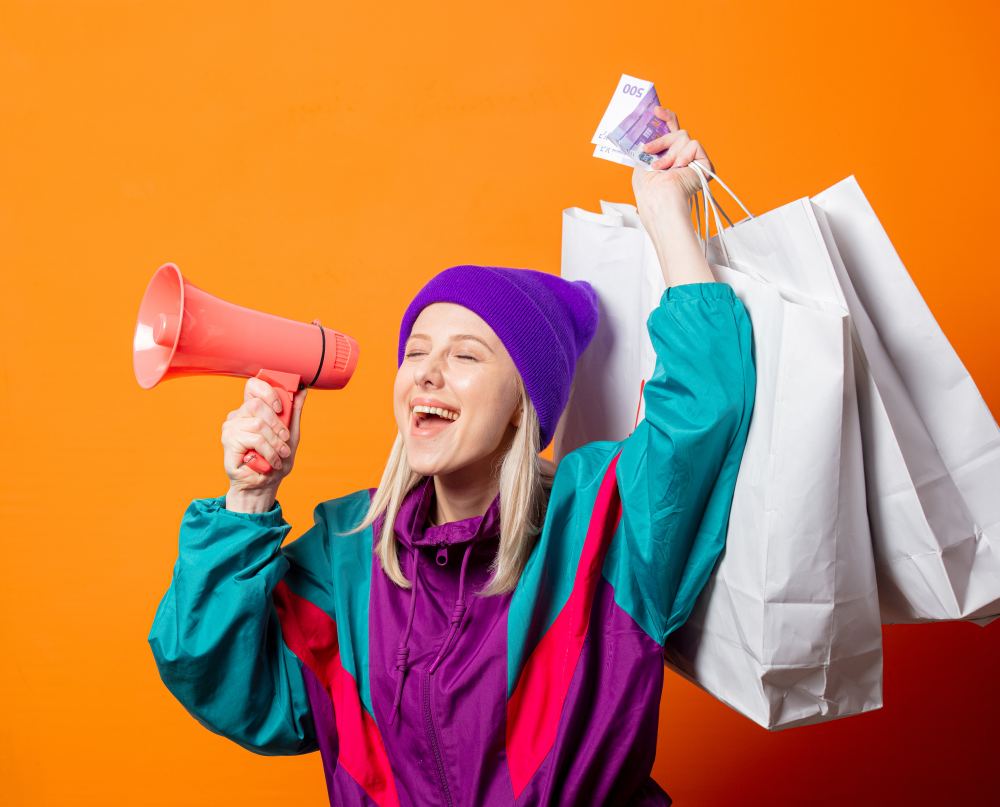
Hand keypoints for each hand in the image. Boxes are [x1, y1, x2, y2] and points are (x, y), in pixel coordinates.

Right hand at [222, 376, 307, 495]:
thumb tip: (302, 390)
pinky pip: (254, 439)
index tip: (280, 407)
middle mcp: (238, 416)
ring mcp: (231, 428)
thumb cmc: (275, 459)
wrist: (264, 484)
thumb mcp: (291, 434)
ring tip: (280, 454)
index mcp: (252, 410)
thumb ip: (294, 412)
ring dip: (275, 442)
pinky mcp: (229, 442)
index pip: (253, 386)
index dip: (267, 391)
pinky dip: (269, 451)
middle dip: (277, 423)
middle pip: (256, 404)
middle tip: (285, 438)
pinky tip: (272, 461)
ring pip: (258, 424)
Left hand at [631, 106, 714, 212]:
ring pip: (683, 136)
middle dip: (661, 140)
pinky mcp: (705, 163)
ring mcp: (694, 160)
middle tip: (648, 150)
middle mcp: (683, 157)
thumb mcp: (641, 162)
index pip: (672, 130)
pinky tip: (679, 168)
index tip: (656, 111)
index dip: (666, 118)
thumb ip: (648, 147)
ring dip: (669, 153)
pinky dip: (683, 155)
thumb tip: (644, 135)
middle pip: (678, 131)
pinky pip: (694, 144)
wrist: (659, 196)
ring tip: (663, 168)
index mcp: (669, 157)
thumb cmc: (648, 188)